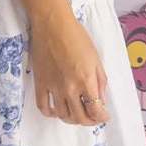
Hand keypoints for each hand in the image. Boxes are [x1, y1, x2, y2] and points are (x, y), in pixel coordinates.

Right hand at [30, 8, 108, 125]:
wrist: (53, 25)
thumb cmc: (77, 37)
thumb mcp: (96, 58)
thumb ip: (100, 80)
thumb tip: (101, 98)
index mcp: (87, 80)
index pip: (96, 110)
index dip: (102, 117)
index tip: (104, 116)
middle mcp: (70, 88)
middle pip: (79, 117)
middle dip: (89, 121)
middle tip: (93, 117)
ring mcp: (54, 88)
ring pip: (63, 115)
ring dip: (72, 118)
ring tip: (77, 113)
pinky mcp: (41, 84)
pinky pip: (44, 107)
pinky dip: (51, 113)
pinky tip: (57, 111)